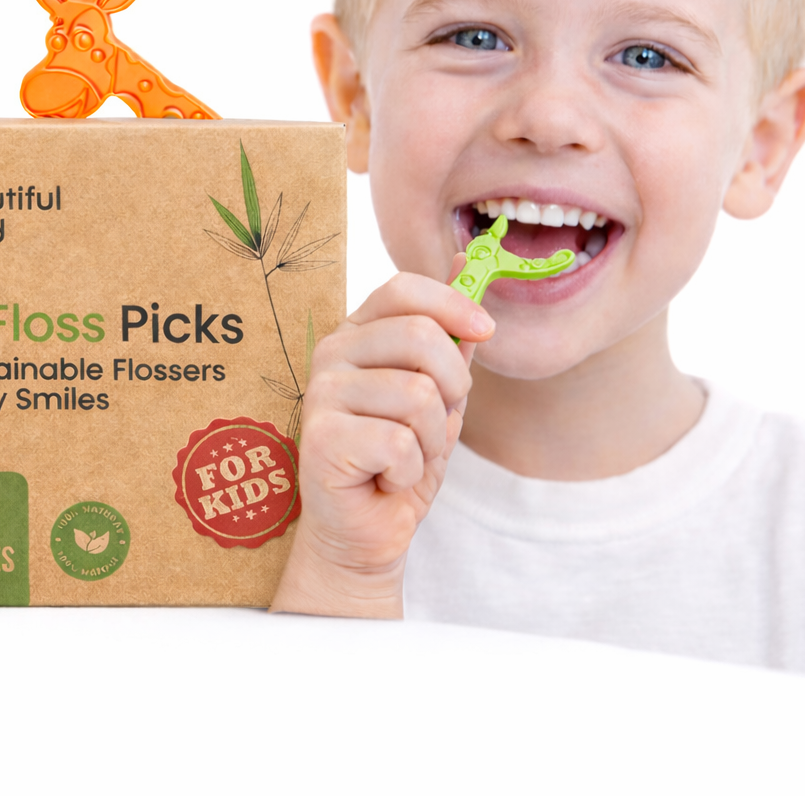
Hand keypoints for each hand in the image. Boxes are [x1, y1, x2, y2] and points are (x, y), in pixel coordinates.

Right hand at [270, 261, 493, 616]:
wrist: (366, 532)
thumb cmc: (396, 463)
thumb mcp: (437, 398)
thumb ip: (450, 342)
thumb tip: (470, 271)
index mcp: (356, 335)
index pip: (402, 289)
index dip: (452, 303)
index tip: (485, 331)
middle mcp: (332, 356)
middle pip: (420, 336)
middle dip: (453, 389)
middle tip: (434, 424)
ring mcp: (321, 396)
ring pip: (418, 396)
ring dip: (431, 441)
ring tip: (405, 458)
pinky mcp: (320, 440)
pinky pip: (399, 442)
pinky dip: (409, 471)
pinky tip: (385, 479)